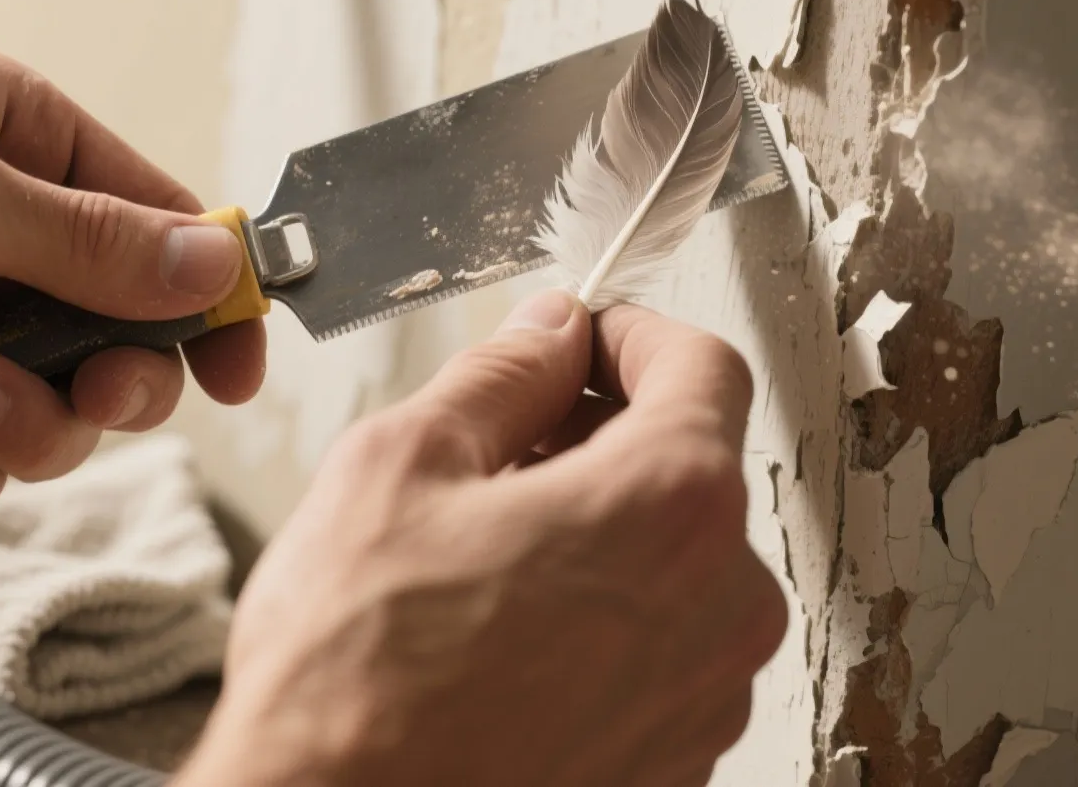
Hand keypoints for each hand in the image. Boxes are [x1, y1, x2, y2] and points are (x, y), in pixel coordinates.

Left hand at [0, 53, 264, 518]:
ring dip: (7, 419)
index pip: (160, 228)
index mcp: (26, 146)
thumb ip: (86, 242)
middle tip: (85, 385)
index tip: (240, 366)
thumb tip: (212, 266)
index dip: (210, 300)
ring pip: (50, 418)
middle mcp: (1, 239)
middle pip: (122, 344)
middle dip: (103, 380)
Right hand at [178, 291, 785, 786]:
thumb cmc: (357, 676)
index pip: (703, 366)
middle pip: (690, 471)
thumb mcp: (402, 467)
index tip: (584, 338)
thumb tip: (546, 337)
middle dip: (602, 438)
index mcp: (673, 505)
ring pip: (672, 568)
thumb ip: (500, 379)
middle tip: (504, 446)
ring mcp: (703, 699)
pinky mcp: (671, 766)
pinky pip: (654, 655)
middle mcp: (720, 607)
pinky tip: (501, 632)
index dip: (632, 334)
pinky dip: (598, 621)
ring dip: (597, 534)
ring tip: (482, 554)